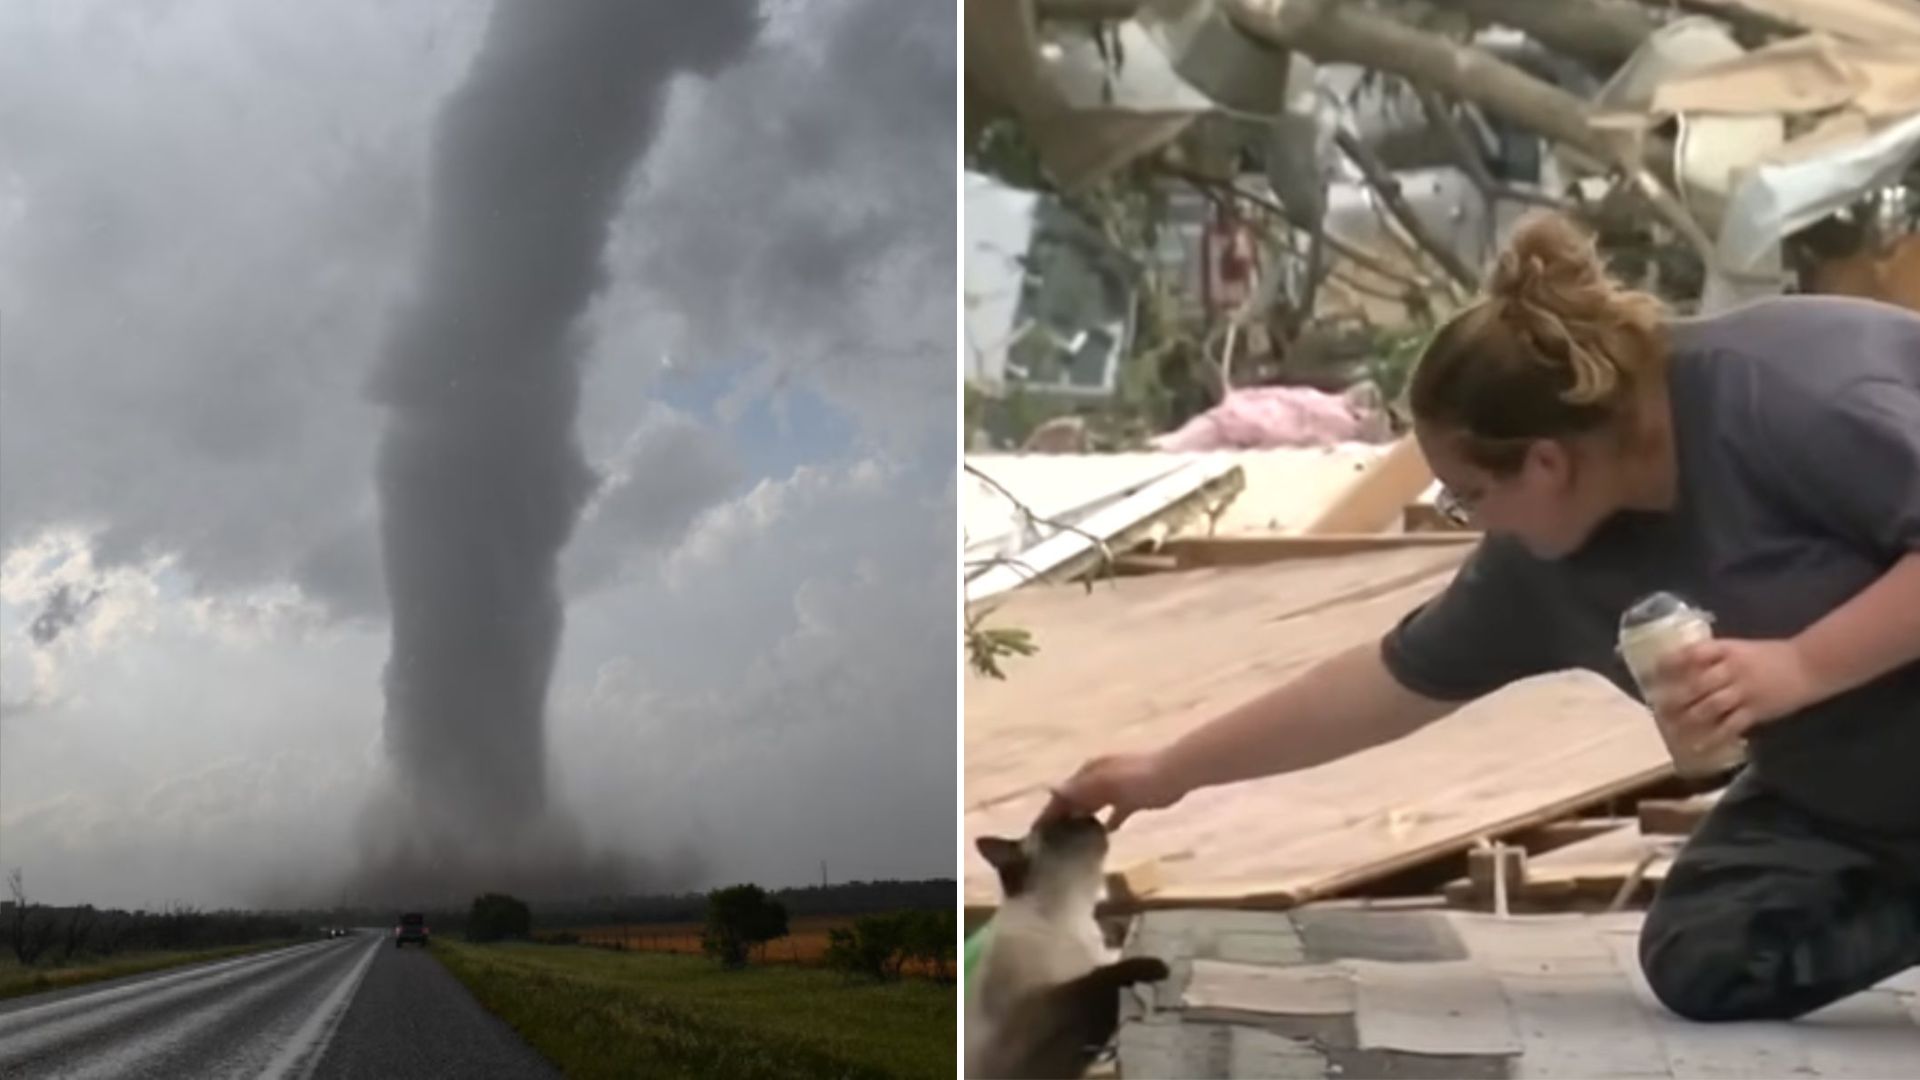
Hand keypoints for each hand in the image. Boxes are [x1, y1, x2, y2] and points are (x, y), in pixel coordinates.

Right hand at [1037, 751, 1187, 832]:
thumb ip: (1080, 788)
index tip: (1037, 832)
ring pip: (1092, 805)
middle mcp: (1099, 778)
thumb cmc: (1138, 778)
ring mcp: (1116, 787)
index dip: (1050, 811)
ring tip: (1072, 842)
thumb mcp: (1106, 784)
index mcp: (1090, 772)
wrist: (1174, 774)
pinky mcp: (1132, 799)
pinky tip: (1104, 835)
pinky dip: (1106, 822)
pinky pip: (1113, 813)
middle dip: (1063, 816)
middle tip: (1050, 842)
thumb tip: (1051, 789)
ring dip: (1082, 819)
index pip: (1063, 793)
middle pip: (1075, 799)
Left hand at [1653, 638, 1818, 747]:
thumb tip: (1682, 670)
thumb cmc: (1770, 656)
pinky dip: (1714, 737)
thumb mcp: (1739, 648)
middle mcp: (1732, 668)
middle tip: (1658, 709)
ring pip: (1710, 706)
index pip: (1692, 653)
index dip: (1670, 663)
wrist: (1808, 665)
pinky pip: (1731, 726)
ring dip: (1689, 719)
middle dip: (1674, 698)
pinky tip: (1699, 745)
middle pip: (1697, 684)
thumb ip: (1715, 657)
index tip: (1654, 674)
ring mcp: (1745, 690)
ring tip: (1672, 730)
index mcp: (1726, 649)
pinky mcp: (1756, 710)